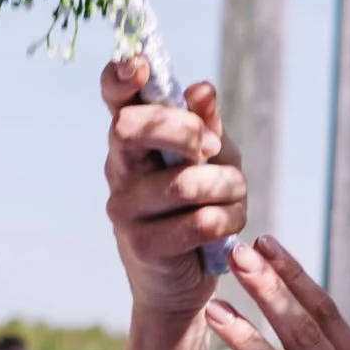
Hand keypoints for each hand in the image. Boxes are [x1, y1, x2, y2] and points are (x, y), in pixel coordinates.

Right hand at [101, 63, 248, 320]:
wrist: (180, 283)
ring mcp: (124, 209)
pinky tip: (228, 226)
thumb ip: (206, 124)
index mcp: (132, 139)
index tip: (139, 65)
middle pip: (132, 128)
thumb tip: (201, 90)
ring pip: (184, 181)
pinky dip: (227, 220)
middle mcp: (118, 169)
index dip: (120, 77)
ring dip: (227, 187)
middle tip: (211, 147)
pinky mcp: (143, 246)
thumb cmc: (196, 207)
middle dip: (184, 130)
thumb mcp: (210, 159)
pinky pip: (199, 221)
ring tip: (235, 196)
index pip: (114, 98)